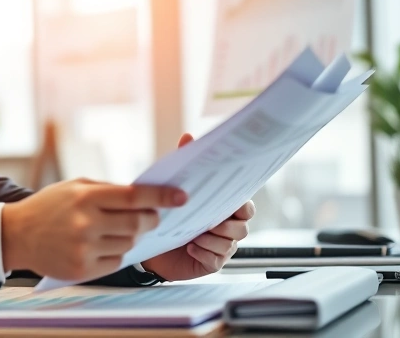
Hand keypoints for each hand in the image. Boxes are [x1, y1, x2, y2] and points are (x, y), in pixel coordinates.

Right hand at [1, 178, 187, 281]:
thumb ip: (107, 190)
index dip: (161, 196)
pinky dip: (117, 252)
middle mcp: (86, 223)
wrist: (17, 234)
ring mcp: (84, 248)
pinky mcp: (82, 269)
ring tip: (117, 229)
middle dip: (151, 219)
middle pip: (137, 222)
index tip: (180, 196)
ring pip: (129, 243)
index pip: (134, 196)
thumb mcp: (75, 186)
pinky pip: (117, 260)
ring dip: (132, 235)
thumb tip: (143, 195)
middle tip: (152, 216)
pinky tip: (104, 244)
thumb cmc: (49, 206)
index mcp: (86, 197)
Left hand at [140, 133, 254, 280]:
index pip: (246, 207)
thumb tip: (188, 137)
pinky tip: (190, 247)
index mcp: (225, 209)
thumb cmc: (170, 212)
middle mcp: (228, 228)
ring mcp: (222, 246)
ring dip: (212, 239)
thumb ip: (186, 161)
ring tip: (193, 234)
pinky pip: (216, 259)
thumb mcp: (175, 185)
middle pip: (242, 227)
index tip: (230, 204)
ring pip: (230, 243)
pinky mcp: (212, 263)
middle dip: (226, 225)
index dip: (242, 206)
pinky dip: (204, 252)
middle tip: (208, 221)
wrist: (153, 244)